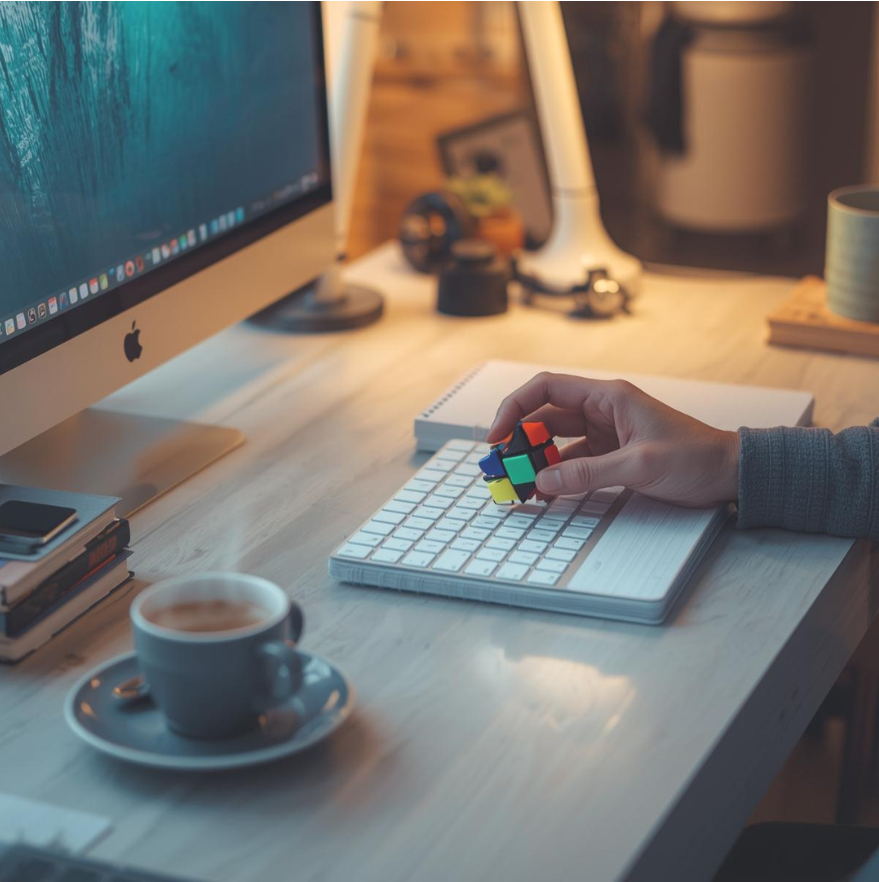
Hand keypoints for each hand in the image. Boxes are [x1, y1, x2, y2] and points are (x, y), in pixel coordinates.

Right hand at [486, 372, 739, 507]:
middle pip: (545, 416)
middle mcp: (601, 410)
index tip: (496, 435)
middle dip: (519, 439)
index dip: (514, 407)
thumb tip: (544, 480)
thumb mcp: (639, 465)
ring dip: (535, 459)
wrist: (729, 474)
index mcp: (608, 396)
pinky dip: (555, 474)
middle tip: (501, 466)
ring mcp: (604, 433)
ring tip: (517, 482)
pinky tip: (543, 490)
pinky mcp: (609, 455)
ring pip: (555, 441)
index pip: (546, 388)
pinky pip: (571, 461)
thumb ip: (588, 473)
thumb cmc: (696, 457)